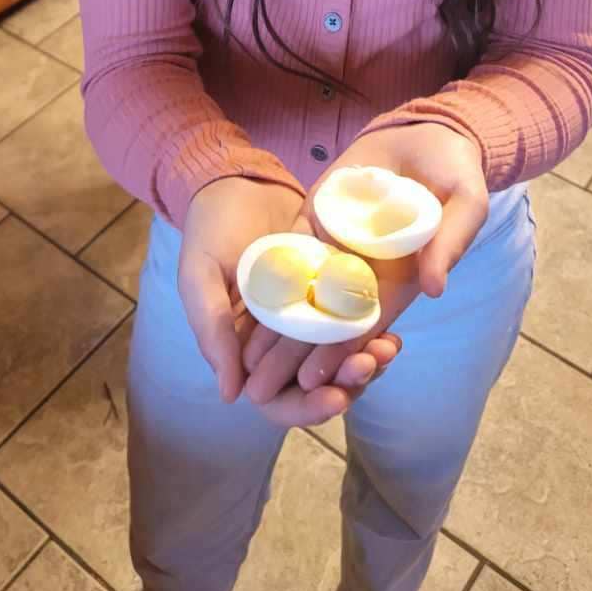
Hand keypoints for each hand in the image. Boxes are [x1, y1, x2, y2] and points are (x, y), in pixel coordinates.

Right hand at [179, 178, 400, 428]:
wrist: (237, 182)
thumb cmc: (208, 232)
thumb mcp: (200, 278)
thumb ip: (214, 332)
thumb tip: (233, 397)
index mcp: (244, 352)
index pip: (277, 400)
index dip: (307, 407)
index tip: (336, 398)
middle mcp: (278, 344)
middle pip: (317, 385)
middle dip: (348, 383)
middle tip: (372, 362)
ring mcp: (306, 319)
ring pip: (339, 359)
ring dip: (366, 360)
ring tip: (389, 347)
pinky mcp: (327, 293)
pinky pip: (352, 322)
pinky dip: (370, 330)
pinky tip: (391, 329)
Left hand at [243, 124, 487, 407]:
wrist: (428, 131)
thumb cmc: (456, 172)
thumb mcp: (467, 202)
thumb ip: (450, 243)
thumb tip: (434, 289)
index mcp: (400, 277)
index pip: (366, 322)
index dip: (340, 351)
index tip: (312, 379)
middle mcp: (364, 268)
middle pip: (327, 319)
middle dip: (296, 353)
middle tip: (261, 388)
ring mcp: (338, 243)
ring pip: (304, 292)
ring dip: (277, 325)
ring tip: (243, 358)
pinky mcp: (319, 217)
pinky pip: (292, 248)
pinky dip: (271, 275)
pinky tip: (245, 300)